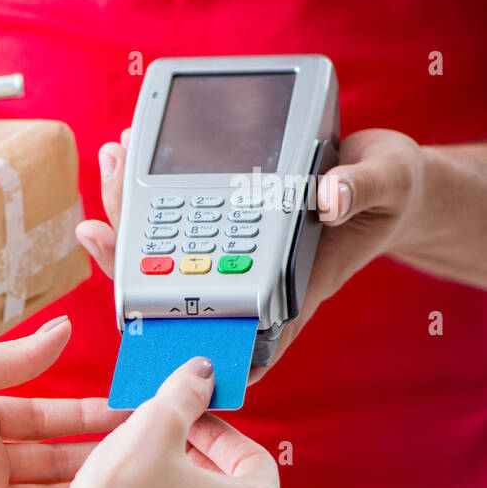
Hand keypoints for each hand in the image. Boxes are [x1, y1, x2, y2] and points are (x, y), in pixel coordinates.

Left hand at [76, 128, 425, 379]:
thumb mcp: (386, 183)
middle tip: (98, 227)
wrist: (382, 175)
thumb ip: (361, 190)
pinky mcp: (221, 216)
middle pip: (171, 284)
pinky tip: (130, 150)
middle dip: (127, 260)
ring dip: (128, 211)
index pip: (225, 327)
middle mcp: (244, 274)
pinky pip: (172, 210)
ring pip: (161, 245)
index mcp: (284, 287)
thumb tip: (329, 196)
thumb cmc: (388, 193)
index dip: (180, 338)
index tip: (140, 332)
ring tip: (110, 162)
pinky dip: (148, 184)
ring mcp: (228, 248)